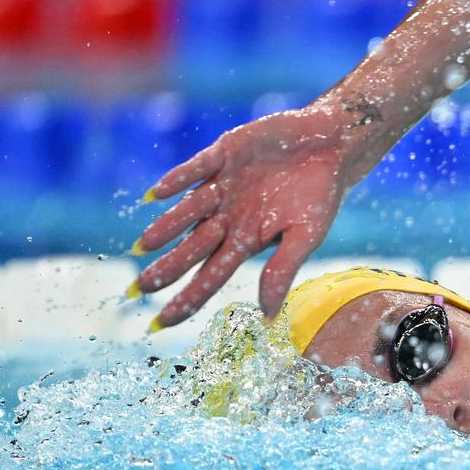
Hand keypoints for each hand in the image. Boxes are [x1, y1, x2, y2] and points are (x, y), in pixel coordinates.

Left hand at [130, 106, 346, 328]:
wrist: (331, 146)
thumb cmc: (322, 195)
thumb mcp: (306, 237)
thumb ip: (282, 270)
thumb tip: (268, 316)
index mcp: (246, 240)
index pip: (211, 276)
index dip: (186, 299)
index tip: (160, 323)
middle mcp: (228, 216)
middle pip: (192, 247)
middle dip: (167, 268)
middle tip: (138, 289)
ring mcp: (224, 185)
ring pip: (188, 210)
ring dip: (167, 226)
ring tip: (143, 246)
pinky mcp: (225, 153)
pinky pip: (196, 168)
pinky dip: (179, 178)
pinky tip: (157, 193)